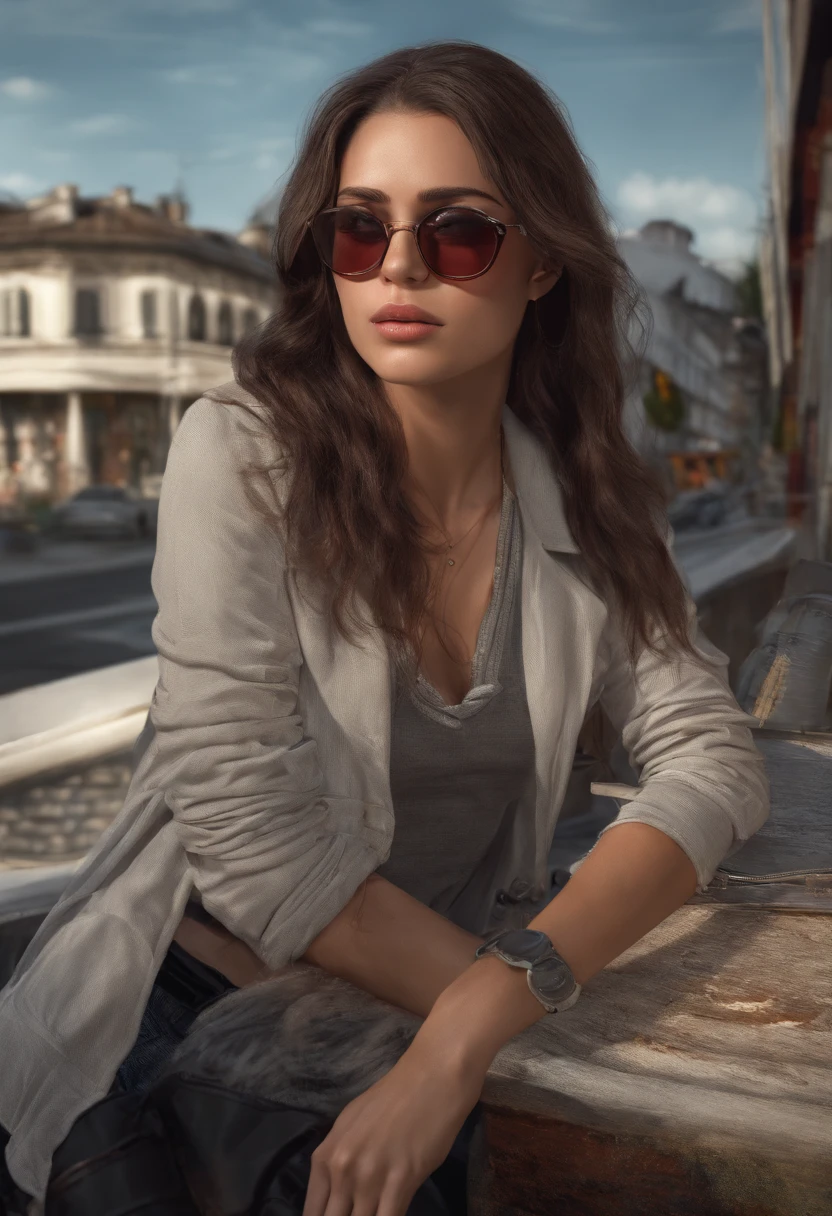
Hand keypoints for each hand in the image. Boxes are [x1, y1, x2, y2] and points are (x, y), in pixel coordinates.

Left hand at [301, 1036, 484, 1215]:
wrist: (431, 1077)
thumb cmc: (394, 1097)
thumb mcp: (352, 1127)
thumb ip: (341, 1163)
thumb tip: (339, 1196)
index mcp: (327, 1156)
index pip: (313, 1212)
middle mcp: (342, 1169)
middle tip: (362, 1214)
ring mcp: (370, 1176)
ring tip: (377, 1211)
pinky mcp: (401, 1181)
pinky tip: (394, 1213)